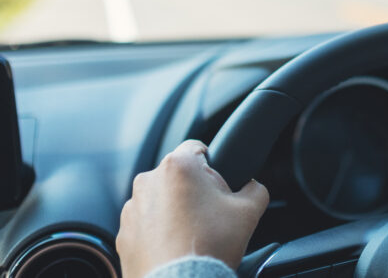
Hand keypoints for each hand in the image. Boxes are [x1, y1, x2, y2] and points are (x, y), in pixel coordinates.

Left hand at [116, 140, 268, 277]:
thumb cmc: (210, 246)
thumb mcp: (248, 211)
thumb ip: (255, 188)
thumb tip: (252, 186)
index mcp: (178, 165)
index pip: (198, 147)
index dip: (214, 165)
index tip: (219, 187)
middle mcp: (148, 181)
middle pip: (178, 175)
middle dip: (194, 190)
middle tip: (210, 215)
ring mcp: (131, 208)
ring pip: (160, 199)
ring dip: (174, 210)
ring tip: (192, 235)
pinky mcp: (123, 233)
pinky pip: (145, 224)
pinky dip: (158, 232)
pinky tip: (175, 248)